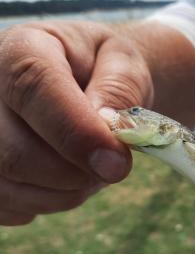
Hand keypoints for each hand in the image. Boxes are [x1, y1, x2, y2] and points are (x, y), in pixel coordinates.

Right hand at [0, 21, 153, 224]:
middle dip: (73, 175)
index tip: (117, 164)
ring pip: (8, 186)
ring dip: (63, 193)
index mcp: (23, 49)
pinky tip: (62, 180)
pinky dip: (45, 203)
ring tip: (90, 171)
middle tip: (111, 169)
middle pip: (13, 153)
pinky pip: (6, 205)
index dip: (76, 134)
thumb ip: (120, 90)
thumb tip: (109, 134)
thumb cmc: (102, 68)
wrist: (83, 79)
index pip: (33, 90)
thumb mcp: (123, 62)